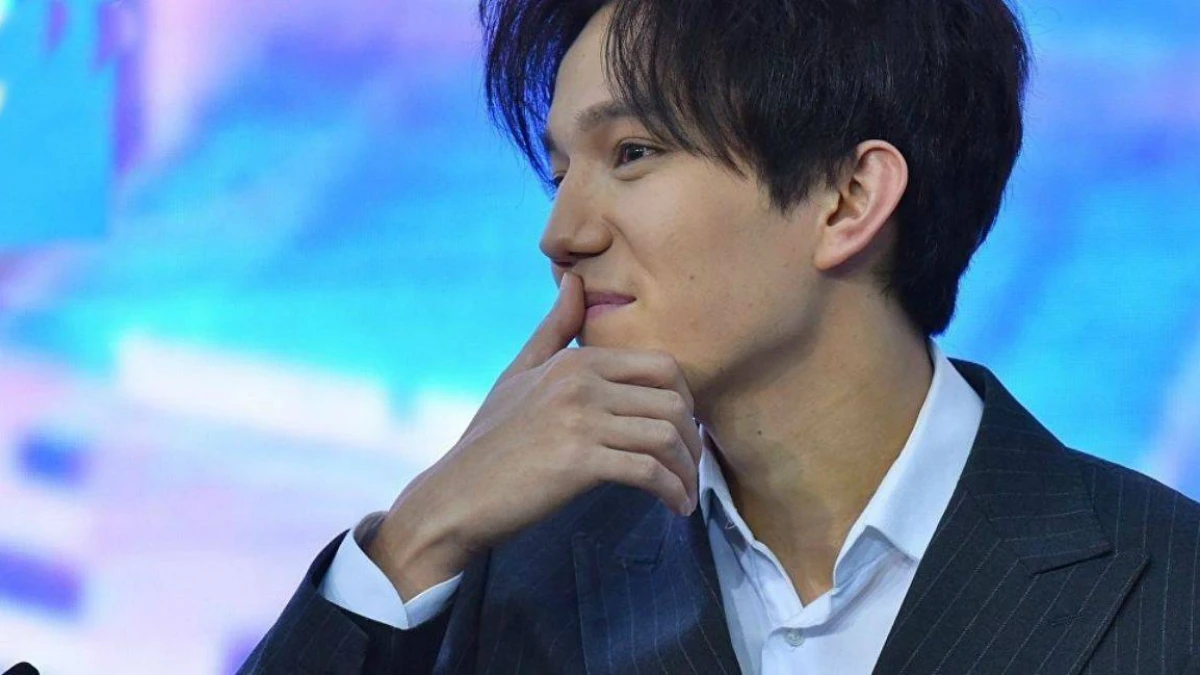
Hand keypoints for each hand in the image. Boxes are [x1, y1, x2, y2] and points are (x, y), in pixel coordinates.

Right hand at [368, 272, 701, 600]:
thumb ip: (554, 330)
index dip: (685, 401)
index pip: (662, 367)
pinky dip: (671, 491)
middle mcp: (580, 383)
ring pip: (667, 436)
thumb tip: (574, 280)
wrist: (454, 497)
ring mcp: (579, 420)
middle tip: (691, 465)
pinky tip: (676, 506)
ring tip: (686, 492)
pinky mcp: (578, 462)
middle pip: (673, 400)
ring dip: (687, 470)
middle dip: (693, 438)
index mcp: (574, 361)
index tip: (683, 431)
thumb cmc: (489, 443)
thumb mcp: (518, 375)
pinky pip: (648, 471)